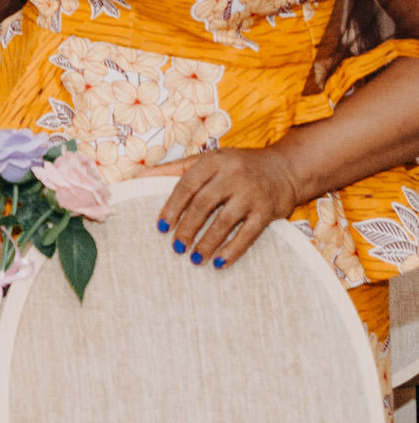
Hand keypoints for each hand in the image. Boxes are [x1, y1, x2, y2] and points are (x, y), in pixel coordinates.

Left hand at [156, 144, 302, 268]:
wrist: (285, 169)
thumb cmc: (236, 166)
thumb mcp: (207, 161)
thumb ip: (173, 170)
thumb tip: (137, 179)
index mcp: (213, 161)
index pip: (186, 185)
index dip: (172, 207)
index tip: (161, 227)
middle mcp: (233, 175)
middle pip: (203, 204)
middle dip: (187, 228)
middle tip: (176, 247)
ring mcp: (252, 194)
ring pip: (224, 221)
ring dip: (207, 242)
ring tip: (194, 258)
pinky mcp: (267, 211)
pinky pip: (248, 234)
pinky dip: (233, 250)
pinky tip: (219, 262)